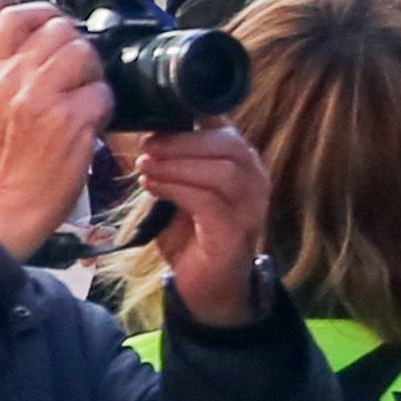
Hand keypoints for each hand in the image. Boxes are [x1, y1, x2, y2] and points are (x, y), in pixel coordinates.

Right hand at [0, 0, 113, 256]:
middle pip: (60, 30)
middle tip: (77, 76)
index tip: (57, 26)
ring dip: (93, 75)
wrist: (12, 203)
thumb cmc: (10, 159)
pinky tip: (89, 123)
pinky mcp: (69, 119)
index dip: (45, 14)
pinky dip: (103, 107)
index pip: (14, 17)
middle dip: (77, 48)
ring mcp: (39, 98)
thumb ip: (12, 71)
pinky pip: (102, 92)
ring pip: (84, 53)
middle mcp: (11, 80)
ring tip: (83, 99)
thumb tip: (48, 43)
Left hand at [129, 122, 278, 326]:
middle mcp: (255, 179)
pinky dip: (176, 189)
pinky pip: (208, 201)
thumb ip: (173, 161)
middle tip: (146, 147)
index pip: (226, 126)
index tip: (155, 123)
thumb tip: (145, 131)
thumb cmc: (189, 232)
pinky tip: (152, 188)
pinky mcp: (236, 231)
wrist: (205, 284)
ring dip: (176, 166)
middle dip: (181, 141)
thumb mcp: (180, 187)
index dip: (191, 116)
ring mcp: (251, 206)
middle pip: (227, 143)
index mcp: (241, 162)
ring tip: (146, 169)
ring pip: (221, 170)